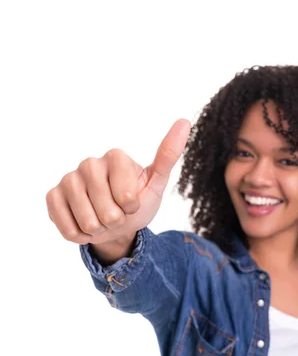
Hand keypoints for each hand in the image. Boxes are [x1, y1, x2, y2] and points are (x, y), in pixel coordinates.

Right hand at [46, 119, 190, 245]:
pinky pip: (66, 225)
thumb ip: (168, 155)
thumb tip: (185, 121)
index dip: (131, 208)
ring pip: (87, 220)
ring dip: (98, 230)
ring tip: (101, 220)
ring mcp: (68, 179)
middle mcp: (89, 163)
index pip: (126, 197)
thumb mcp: (156, 183)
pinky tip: (84, 225)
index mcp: (115, 157)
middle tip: (116, 215)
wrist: (115, 224)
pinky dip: (79, 234)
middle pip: (107, 211)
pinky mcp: (53, 196)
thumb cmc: (136, 203)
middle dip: (116, 222)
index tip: (132, 203)